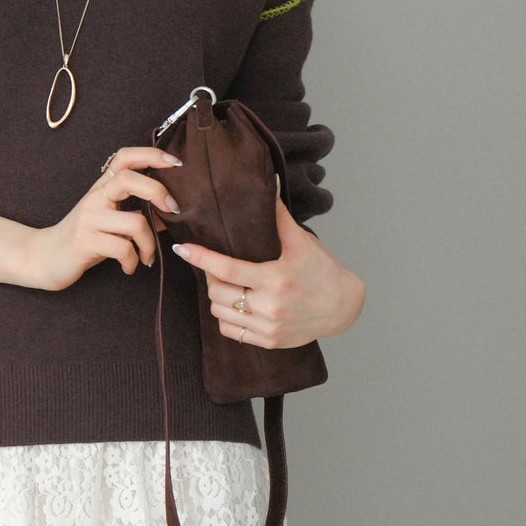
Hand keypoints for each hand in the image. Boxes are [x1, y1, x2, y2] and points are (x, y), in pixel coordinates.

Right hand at [25, 145, 184, 291]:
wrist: (45, 257)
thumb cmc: (85, 238)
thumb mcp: (109, 221)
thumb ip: (135, 212)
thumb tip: (170, 213)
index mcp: (101, 188)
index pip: (124, 157)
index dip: (151, 154)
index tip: (175, 163)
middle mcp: (94, 198)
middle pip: (129, 179)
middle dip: (158, 193)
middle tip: (173, 210)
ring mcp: (88, 219)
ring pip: (134, 222)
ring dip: (149, 244)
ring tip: (147, 257)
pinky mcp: (85, 242)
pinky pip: (123, 249)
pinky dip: (133, 261)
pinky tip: (130, 267)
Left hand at [172, 194, 365, 343]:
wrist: (343, 307)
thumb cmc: (322, 271)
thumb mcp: (302, 242)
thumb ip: (279, 216)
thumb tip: (270, 183)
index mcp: (275, 279)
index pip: (227, 269)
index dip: (201, 258)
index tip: (183, 248)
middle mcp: (270, 306)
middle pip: (218, 292)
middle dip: (211, 276)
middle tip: (215, 266)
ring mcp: (268, 327)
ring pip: (220, 312)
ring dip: (217, 297)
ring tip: (226, 284)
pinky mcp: (269, 341)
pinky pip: (231, 331)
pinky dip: (226, 317)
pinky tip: (234, 305)